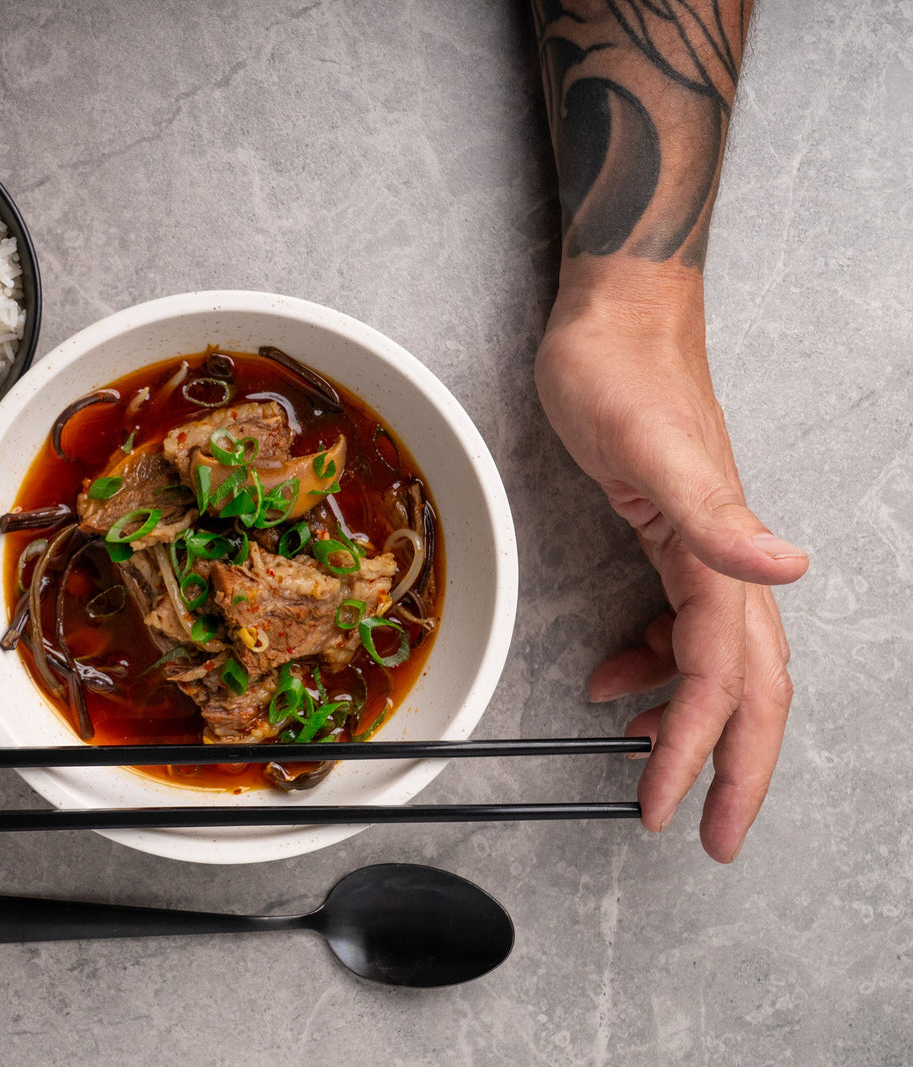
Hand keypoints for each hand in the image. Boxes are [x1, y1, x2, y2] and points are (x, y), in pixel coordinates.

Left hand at [535, 264, 806, 861]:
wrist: (613, 314)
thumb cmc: (618, 369)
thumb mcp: (650, 445)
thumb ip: (716, 514)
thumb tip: (792, 569)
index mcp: (720, 554)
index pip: (726, 679)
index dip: (699, 753)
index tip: (667, 813)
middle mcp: (722, 559)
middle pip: (746, 688)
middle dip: (728, 768)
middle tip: (703, 834)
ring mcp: (699, 548)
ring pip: (718, 663)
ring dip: (692, 723)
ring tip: (648, 771)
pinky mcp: (671, 534)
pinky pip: (682, 623)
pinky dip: (657, 664)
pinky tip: (618, 679)